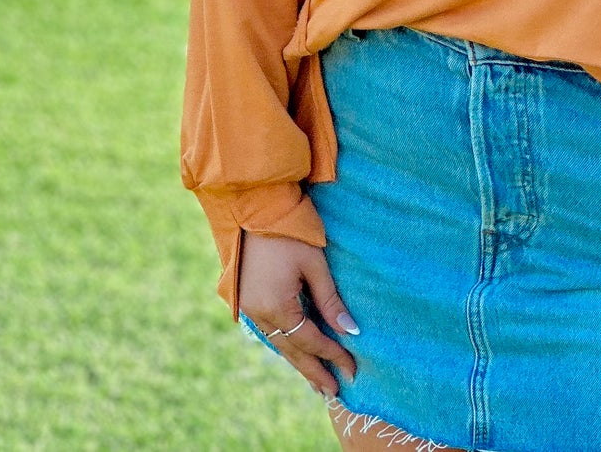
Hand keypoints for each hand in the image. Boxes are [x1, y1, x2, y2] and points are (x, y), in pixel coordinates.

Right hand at [238, 231, 359, 398]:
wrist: (252, 208)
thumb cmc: (289, 232)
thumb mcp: (315, 264)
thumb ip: (330, 300)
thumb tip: (350, 331)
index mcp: (277, 306)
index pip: (311, 340)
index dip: (333, 354)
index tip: (353, 368)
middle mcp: (259, 314)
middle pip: (292, 351)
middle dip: (314, 372)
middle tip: (334, 392)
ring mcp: (250, 309)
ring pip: (279, 344)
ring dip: (299, 362)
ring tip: (317, 382)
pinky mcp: (247, 301)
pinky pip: (270, 332)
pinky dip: (286, 346)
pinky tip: (296, 354)